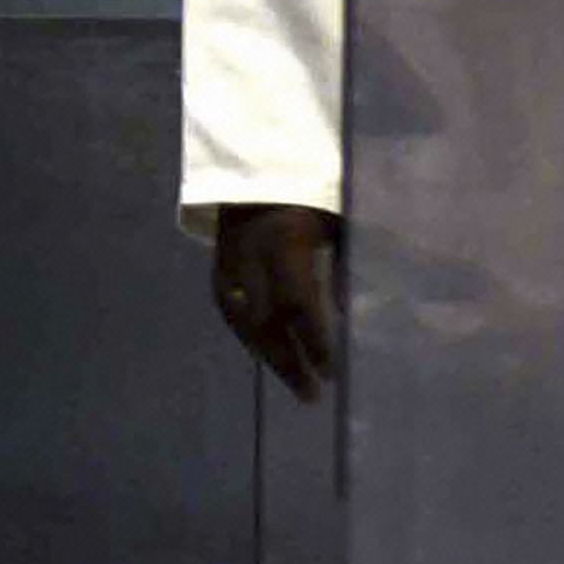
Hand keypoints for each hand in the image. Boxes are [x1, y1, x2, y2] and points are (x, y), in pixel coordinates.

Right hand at [211, 205, 344, 400]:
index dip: (312, 339)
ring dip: (270, 357)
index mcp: (282, 238)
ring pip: (245, 322)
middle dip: (291, 361)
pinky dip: (251, 339)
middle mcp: (249, 255)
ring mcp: (227, 263)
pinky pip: (231, 314)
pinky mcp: (216, 269)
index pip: (296, 302)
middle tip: (312, 395)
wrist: (263, 169)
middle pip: (266, 321)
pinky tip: (269, 358)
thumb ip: (340, 265)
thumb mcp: (336, 222)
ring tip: (297, 386)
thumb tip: (346, 315)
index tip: (331, 372)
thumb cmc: (314, 195)